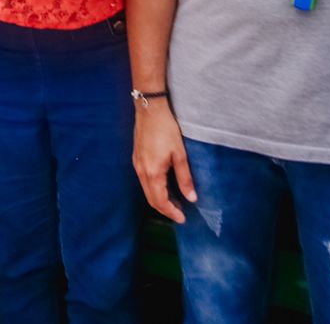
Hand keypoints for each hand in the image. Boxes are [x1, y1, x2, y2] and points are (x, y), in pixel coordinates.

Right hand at [133, 102, 194, 222]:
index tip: (183, 219)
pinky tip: (165, 186)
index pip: (160, 201)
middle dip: (165, 209)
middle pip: (151, 199)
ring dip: (159, 199)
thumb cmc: (166, 129)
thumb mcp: (179, 154)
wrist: (150, 110)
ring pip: (146, 190)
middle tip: (180, 214)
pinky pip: (144, 181)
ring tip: (175, 202)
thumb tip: (192, 198)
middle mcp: (141, 171)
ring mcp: (137, 165)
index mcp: (152, 173)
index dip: (171, 212)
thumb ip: (185, 178)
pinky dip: (154, 189)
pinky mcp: (137, 159)